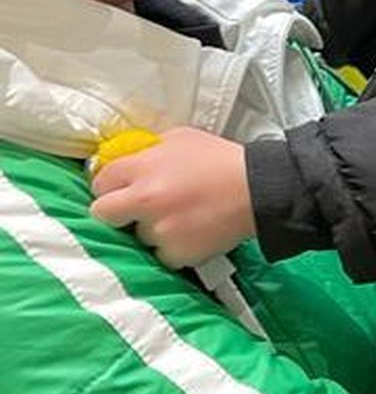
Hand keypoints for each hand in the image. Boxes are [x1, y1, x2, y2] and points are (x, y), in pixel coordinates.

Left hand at [90, 126, 255, 268]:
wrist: (258, 190)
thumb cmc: (222, 161)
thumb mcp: (180, 138)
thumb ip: (149, 150)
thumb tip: (130, 159)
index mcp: (142, 168)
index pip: (100, 182)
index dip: (110, 185)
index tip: (120, 189)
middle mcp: (145, 200)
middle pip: (103, 213)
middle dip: (115, 211)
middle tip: (135, 209)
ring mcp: (160, 230)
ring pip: (137, 235)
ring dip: (151, 229)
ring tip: (179, 218)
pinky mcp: (177, 253)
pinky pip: (162, 254)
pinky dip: (173, 247)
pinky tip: (191, 232)